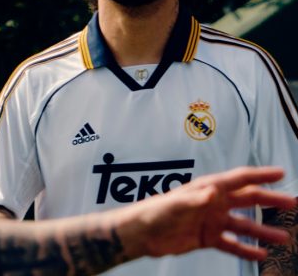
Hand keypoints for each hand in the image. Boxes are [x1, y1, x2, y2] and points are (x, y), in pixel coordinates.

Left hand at [118, 166, 295, 260]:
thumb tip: (212, 193)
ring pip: (244, 224)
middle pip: (247, 199)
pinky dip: (246, 249)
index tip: (280, 173)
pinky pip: (232, 243)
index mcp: (208, 189)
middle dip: (269, 200)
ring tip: (284, 237)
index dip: (260, 175)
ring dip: (263, 231)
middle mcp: (213, 203)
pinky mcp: (207, 238)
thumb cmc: (156, 212)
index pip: (239, 179)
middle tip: (292, 204)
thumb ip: (194, 199)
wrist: (144, 233)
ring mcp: (212, 220)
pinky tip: (260, 255)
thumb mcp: (175, 204)